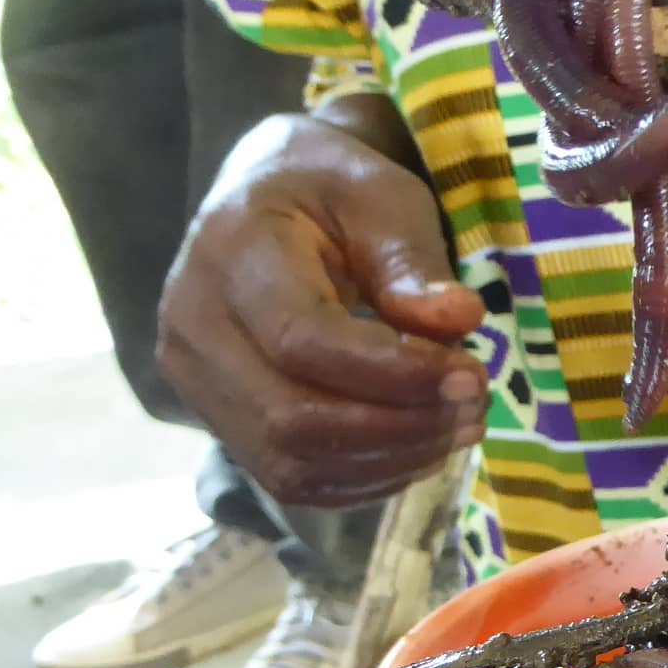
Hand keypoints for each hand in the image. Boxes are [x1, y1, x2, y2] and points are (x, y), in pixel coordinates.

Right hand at [158, 109, 489, 507]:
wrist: (264, 198)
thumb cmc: (329, 189)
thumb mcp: (380, 195)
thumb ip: (412, 261)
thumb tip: (459, 321)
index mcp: (230, 253)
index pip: (303, 341)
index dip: (395, 374)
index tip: (471, 375)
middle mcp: (192, 326)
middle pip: (292, 418)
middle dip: (399, 427)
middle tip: (475, 408)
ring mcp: (194, 381)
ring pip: (290, 462)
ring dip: (389, 460)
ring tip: (457, 427)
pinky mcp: (218, 419)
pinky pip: (290, 479)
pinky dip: (364, 477)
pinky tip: (417, 446)